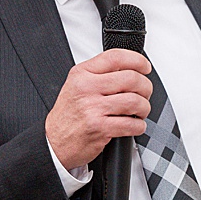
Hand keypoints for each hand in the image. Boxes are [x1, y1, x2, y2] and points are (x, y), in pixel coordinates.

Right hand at [46, 49, 152, 174]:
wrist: (54, 142)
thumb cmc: (68, 115)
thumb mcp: (77, 85)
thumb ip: (99, 74)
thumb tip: (130, 68)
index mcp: (82, 74)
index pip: (116, 57)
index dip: (137, 60)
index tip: (145, 67)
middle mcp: (87, 88)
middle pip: (132, 78)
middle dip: (146, 87)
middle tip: (144, 94)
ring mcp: (93, 108)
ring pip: (135, 101)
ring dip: (144, 108)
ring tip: (139, 112)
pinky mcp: (100, 128)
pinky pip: (132, 124)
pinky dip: (139, 126)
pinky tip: (134, 125)